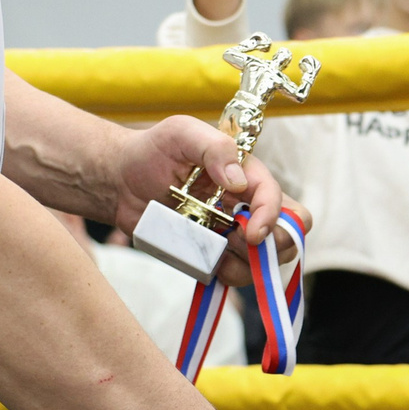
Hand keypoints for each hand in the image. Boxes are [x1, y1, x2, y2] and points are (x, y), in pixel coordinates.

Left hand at [110, 115, 303, 284]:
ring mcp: (231, 234)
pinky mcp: (213, 255)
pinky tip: (203, 257)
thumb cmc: (153, 151)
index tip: (252, 233)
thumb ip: (214, 147)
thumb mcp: (181, 133)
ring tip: (211, 243)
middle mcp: (246, 207)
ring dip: (244, 263)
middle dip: (271, 246)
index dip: (273, 218)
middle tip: (235, 239)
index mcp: (248, 176)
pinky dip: (225, 274)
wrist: (120, 180)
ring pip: (264, 263)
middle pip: (287, 236)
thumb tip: (238, 182)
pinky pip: (234, 276)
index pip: (279, 200)